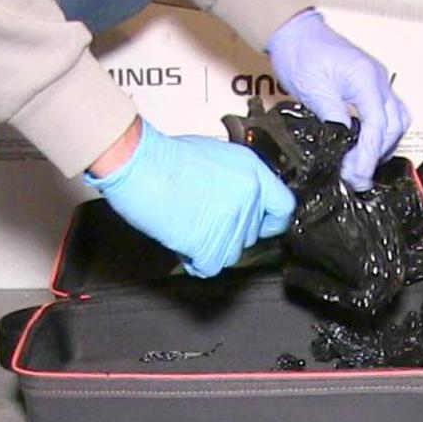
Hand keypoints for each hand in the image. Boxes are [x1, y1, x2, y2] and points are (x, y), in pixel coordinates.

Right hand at [85, 118, 295, 277]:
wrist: (138, 164)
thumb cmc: (164, 157)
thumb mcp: (215, 155)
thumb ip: (235, 180)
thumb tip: (238, 198)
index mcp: (253, 171)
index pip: (283, 208)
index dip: (269, 221)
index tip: (259, 226)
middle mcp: (249, 195)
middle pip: (251, 236)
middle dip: (228, 234)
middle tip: (200, 217)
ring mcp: (232, 220)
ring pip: (231, 254)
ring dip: (209, 247)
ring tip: (186, 222)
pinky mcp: (210, 242)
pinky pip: (210, 266)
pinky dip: (194, 259)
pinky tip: (180, 237)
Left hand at [267, 10, 410, 190]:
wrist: (295, 32)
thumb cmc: (301, 54)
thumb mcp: (314, 91)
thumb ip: (333, 120)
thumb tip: (344, 146)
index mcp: (366, 79)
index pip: (378, 126)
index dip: (368, 156)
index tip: (357, 176)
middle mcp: (379, 80)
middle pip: (393, 127)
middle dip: (376, 155)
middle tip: (355, 177)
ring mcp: (378, 82)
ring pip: (397, 121)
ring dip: (383, 145)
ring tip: (361, 164)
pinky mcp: (371, 85)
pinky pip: (389, 113)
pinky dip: (381, 133)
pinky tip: (365, 145)